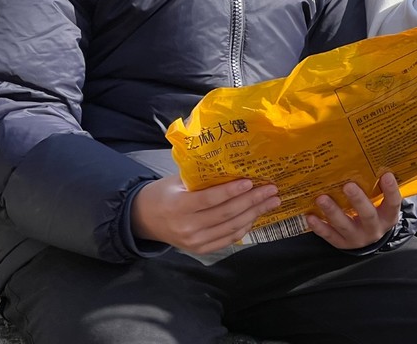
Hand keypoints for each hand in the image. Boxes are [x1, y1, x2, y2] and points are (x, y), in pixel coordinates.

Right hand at [130, 176, 279, 253]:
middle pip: (226, 214)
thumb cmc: (164, 193)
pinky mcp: (201, 250)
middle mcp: (188, 227)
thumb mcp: (177, 181)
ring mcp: (195, 242)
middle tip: (272, 190)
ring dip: (255, 214)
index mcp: (179, 206)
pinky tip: (256, 215)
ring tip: (271, 201)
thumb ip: (202, 178)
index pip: (210, 199)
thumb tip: (233, 166)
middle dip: (252, 201)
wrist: (145, 219)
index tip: (251, 181)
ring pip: (231, 227)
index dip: (231, 191)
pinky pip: (228, 239)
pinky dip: (244, 227)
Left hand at [305, 172, 401, 249]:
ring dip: (332, 211)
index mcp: (387, 216)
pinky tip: (311, 216)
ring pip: (344, 225)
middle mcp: (373, 228)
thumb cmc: (373, 213)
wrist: (368, 240)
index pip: (393, 203)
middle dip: (357, 200)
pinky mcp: (342, 243)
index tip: (386, 174)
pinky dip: (319, 226)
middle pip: (367, 215)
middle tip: (348, 186)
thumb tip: (365, 160)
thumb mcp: (380, 204)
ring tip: (321, 198)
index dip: (391, 190)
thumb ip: (375, 188)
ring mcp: (357, 237)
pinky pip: (329, 236)